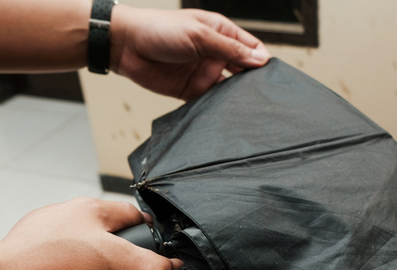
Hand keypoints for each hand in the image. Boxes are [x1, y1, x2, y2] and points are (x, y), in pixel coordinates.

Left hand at [110, 6, 270, 99]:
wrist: (125, 45)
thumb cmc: (158, 29)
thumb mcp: (199, 35)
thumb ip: (230, 49)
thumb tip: (260, 59)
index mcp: (220, 33)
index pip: (251, 48)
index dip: (262, 61)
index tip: (271, 77)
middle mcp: (215, 53)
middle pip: (243, 70)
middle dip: (253, 82)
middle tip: (265, 96)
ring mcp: (203, 72)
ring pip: (228, 88)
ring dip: (236, 96)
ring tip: (248, 107)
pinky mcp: (191, 90)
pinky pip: (210, 101)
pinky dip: (218, 107)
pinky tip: (226, 113)